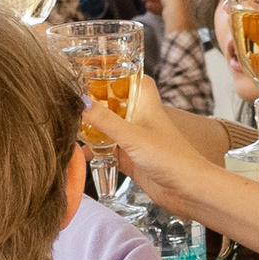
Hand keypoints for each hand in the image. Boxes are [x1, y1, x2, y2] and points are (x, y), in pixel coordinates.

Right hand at [81, 79, 220, 222]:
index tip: (97, 68)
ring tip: (70, 124)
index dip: (119, 72)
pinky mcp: (130, 159)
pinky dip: (95, 150)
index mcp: (145, 105)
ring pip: (109, 127)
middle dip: (97, 100)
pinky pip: (107, 150)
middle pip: (116, 102)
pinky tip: (83, 153)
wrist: (188, 191)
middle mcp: (140, 119)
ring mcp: (134, 140)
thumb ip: (105, 120)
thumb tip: (80, 101)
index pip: (135, 79)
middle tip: (73, 96)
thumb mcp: (132, 136)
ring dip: (93, 127)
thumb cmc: (171, 158)